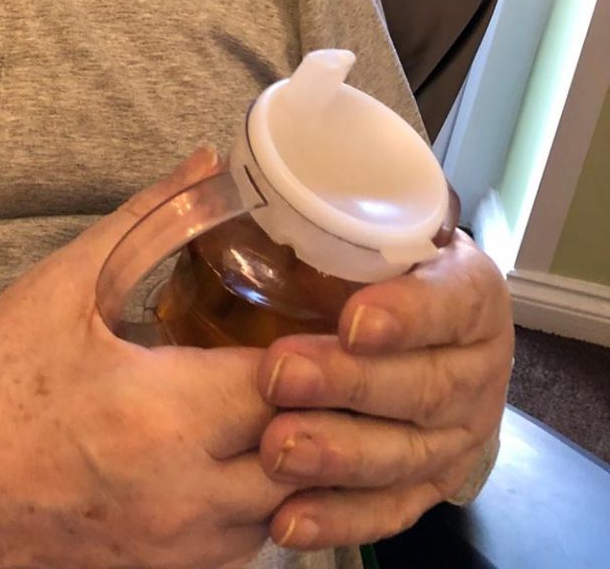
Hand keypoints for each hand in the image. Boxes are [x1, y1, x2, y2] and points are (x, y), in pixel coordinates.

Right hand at [0, 148, 294, 568]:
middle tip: (334, 347)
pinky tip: (245, 447)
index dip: (326, 342)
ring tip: (297, 395)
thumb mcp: (67, 283)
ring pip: (291, 506)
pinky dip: (264, 496)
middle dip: (327, 399)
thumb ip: (152, 218)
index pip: (290, 381)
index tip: (340, 305)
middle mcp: (183, 495)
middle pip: (309, 452)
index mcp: (160, 414)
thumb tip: (213, 164)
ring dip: (303, 453)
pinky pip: (249, 542)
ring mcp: (178, 548)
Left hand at [256, 230, 513, 550]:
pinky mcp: (428, 485)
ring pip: (405, 454)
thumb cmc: (377, 265)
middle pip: (423, 385)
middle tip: (280, 374)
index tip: (353, 320)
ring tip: (277, 449)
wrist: (420, 328)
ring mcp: (456, 434)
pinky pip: (388, 511)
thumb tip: (205, 163)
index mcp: (470, 291)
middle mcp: (476, 367)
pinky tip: (289, 520)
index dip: (408, 314)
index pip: (451, 300)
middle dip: (349, 384)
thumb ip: (304, 206)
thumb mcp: (365, 227)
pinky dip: (339, 519)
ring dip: (339, 454)